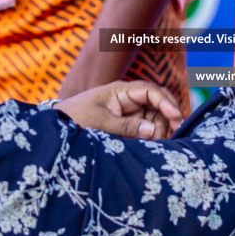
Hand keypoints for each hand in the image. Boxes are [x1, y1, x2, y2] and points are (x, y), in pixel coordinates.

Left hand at [54, 81, 184, 139]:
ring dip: (158, 129)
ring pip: (155, 117)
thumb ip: (126, 126)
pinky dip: (151, 135)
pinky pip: (146, 127)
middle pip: (158, 103)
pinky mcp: (127, 124)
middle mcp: (129, 99)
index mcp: (121, 91)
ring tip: (154, 144)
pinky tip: (152, 144)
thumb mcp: (100, 122)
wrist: (58, 126)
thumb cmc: (76, 117)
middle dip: (166, 117)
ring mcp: (129, 111)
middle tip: (166, 137)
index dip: (166, 102)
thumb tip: (152, 130)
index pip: (151, 91)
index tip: (176, 117)